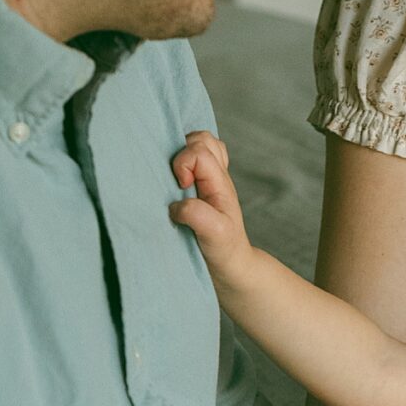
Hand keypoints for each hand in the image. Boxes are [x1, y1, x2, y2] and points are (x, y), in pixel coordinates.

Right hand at [168, 132, 252, 278]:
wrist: (230, 267)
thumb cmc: (224, 250)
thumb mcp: (214, 234)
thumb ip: (197, 214)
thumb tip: (176, 205)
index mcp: (219, 183)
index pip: (200, 151)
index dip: (184, 163)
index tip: (181, 187)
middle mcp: (215, 177)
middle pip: (202, 139)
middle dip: (184, 151)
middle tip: (179, 179)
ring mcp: (208, 181)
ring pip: (199, 144)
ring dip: (184, 154)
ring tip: (177, 177)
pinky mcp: (199, 188)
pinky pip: (194, 160)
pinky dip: (184, 162)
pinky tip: (177, 182)